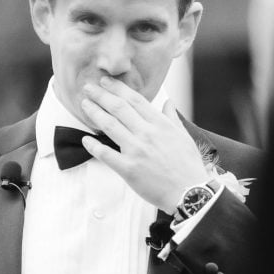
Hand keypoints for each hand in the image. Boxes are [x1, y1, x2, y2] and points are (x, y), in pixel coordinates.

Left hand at [79, 77, 210, 211]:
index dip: (117, 88)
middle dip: (101, 95)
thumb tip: (168, 102)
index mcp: (160, 124)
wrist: (189, 192)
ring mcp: (136, 150)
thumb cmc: (188, 166)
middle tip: (88, 87)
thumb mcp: (183, 137)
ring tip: (84, 104)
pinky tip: (85, 139)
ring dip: (94, 113)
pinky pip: (105, 154)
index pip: (135, 100)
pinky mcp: (128, 168)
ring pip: (110, 125)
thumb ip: (172, 118)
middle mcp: (146, 133)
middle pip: (119, 108)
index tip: (105, 81)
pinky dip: (93, 145)